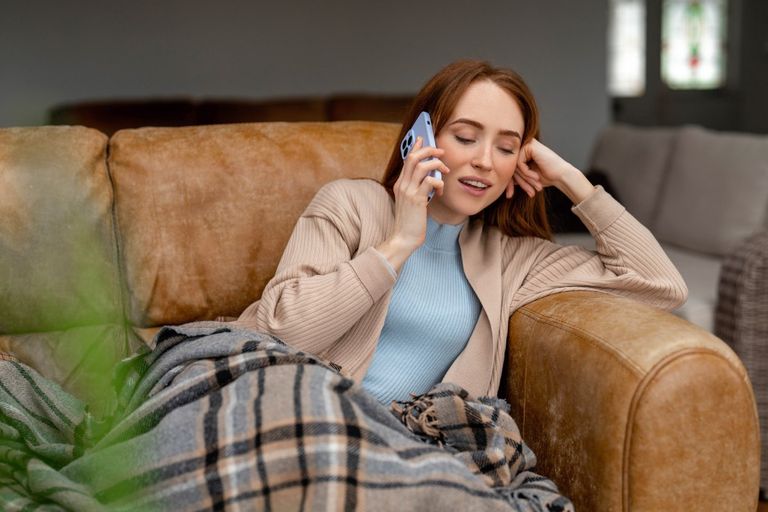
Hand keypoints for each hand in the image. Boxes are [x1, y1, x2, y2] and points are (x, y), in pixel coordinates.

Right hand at [377, 137, 449, 270]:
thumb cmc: (410, 222)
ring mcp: (408, 191)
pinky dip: (439, 183)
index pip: (407, 159)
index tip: (423, 138)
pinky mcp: (417, 199)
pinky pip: (430, 181)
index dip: (416, 146)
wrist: (403, 238)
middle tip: (441, 152)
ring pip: (422, 165)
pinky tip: (441, 192)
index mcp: (400, 184)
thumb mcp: (411, 202)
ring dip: (436, 164)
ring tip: (445, 171)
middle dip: (429, 150)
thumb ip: (418, 189)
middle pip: (414, 157)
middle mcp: (402, 185)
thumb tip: (431, 178)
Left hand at [511, 138, 593, 203]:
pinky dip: (526, 172)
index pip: (509, 167)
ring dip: (523, 179)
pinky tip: (536, 176)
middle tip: (527, 192)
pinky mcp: (530, 146)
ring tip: (533, 186)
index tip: (509, 195)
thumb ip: (513, 176)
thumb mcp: (524, 178)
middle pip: (510, 166)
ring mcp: (526, 144)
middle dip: (518, 182)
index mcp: (522, 152)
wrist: (561, 175)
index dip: (509, 183)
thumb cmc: (546, 177)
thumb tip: (499, 181)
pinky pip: (519, 162)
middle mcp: (523, 146)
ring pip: (514, 165)